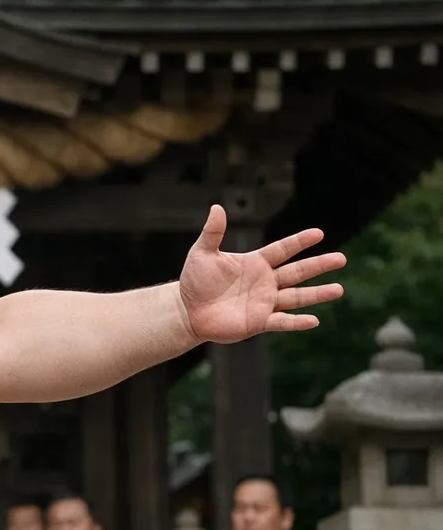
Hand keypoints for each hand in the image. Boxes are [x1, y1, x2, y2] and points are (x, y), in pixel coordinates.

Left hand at [178, 205, 345, 344]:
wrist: (187, 310)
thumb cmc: (195, 281)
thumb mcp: (202, 254)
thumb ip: (212, 233)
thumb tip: (216, 207)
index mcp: (256, 262)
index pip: (282, 249)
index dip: (299, 242)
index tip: (318, 234)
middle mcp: (265, 281)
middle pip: (297, 272)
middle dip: (319, 265)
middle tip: (341, 259)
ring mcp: (264, 302)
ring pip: (296, 297)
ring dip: (317, 294)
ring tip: (339, 290)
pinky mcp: (258, 322)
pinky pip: (281, 321)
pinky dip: (296, 322)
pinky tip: (314, 320)